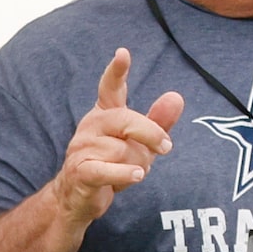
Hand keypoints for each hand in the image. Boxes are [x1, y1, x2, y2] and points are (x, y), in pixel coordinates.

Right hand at [52, 48, 182, 227]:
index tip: (123, 53)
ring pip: (122, 150)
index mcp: (105, 114)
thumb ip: (158, 122)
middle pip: (126, 119)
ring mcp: (82, 148)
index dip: (117, 71)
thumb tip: (176, 97)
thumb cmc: (110, 165)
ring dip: (136, 165)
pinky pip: (107, 169)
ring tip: (129, 173)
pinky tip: (135, 175)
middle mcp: (91, 126)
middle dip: (151, 133)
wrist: (76, 198)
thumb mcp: (139, 144)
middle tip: (167, 148)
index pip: (110, 88)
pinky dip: (123, 173)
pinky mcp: (79, 171)